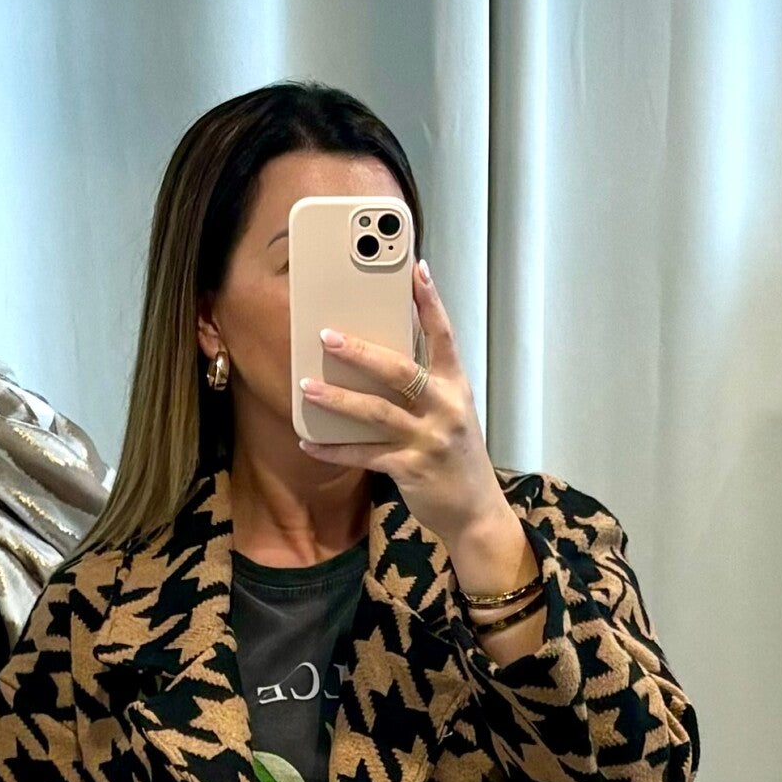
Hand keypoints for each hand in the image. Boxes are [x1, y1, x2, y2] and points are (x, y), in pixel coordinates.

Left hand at [296, 260, 537, 608]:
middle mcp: (446, 409)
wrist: (475, 512)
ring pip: (377, 412)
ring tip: (306, 386)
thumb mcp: (452, 413)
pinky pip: (365, 455)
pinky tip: (308, 442)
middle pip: (401, 371)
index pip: (444, 338)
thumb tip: (382, 353)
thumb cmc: (455, 457)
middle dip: (362, 352)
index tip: (415, 270)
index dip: (430, 303)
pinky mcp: (411, 469)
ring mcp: (429, 440)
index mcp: (456, 388)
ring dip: (338, 399)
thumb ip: (427, 384)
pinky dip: (334, 449)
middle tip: (327, 334)